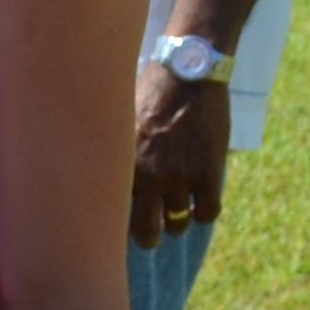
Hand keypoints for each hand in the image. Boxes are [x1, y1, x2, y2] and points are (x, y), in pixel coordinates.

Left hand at [129, 68, 232, 244]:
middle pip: (147, 231)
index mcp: (122, 164)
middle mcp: (149, 176)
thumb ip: (115, 152)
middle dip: (148, 237)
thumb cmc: (149, 93)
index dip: (116, 225)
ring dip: (178, 222)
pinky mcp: (210, 171)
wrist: (187, 72)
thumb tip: (100, 176)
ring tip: (176, 214)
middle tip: (150, 235)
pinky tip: (200, 203)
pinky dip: (204, 212)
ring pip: (179, 223)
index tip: (117, 228)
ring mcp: (181, 176)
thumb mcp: (120, 122)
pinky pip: (208, 211)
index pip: (114, 213)